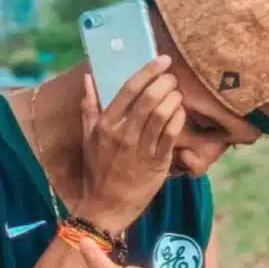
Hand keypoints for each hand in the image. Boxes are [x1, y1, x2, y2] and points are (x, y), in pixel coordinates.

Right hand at [73, 56, 185, 234]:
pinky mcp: (156, 164)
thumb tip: (88, 78)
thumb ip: (89, 108)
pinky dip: (178, 118)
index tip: (162, 60)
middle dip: (166, 82)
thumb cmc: (98, 172)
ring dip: (174, 98)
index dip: (148, 71)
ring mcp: (140, 150)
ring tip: (177, 94)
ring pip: (162, 115)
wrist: (106, 207)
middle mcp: (123, 135)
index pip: (129, 89)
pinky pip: (171, 135)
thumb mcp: (88, 139)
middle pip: (149, 99)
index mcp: (106, 126)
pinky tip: (180, 112)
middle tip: (172, 78)